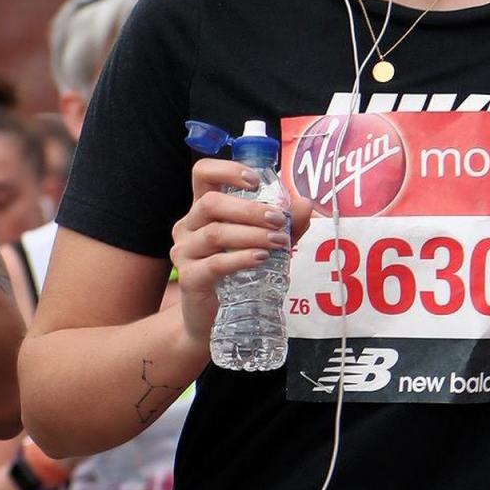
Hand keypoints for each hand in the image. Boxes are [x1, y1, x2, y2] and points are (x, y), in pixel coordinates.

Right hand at [168, 159, 312, 349]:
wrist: (210, 320)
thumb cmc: (236, 275)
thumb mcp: (264, 244)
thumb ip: (285, 225)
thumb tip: (305, 203)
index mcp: (202, 209)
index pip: (203, 174)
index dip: (227, 170)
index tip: (256, 181)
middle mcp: (188, 226)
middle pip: (211, 203)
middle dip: (249, 209)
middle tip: (278, 220)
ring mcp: (184, 252)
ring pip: (215, 233)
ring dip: (251, 234)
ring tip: (277, 241)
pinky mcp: (189, 278)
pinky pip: (214, 264)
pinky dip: (241, 259)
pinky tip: (261, 259)